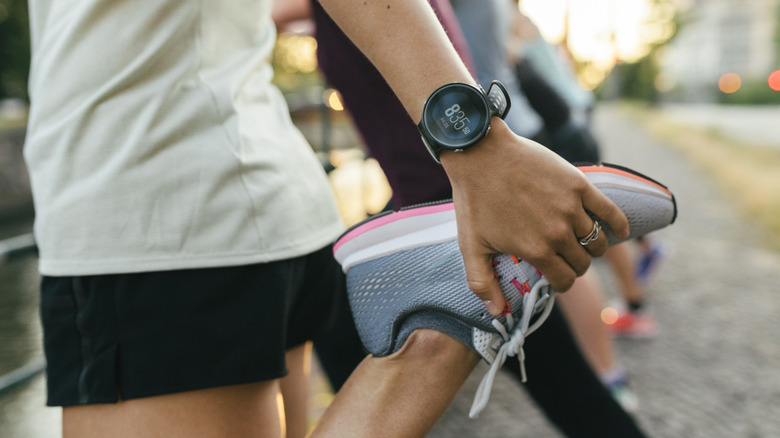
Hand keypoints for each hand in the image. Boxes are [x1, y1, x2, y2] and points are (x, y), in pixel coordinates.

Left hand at [441, 120, 628, 315]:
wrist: (481, 154)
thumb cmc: (474, 200)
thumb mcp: (471, 246)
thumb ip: (482, 283)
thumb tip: (497, 313)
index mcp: (536, 250)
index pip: (565, 280)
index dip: (560, 282)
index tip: (554, 276)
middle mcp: (558, 232)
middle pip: (583, 263)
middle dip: (575, 265)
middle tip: (564, 258)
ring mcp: (572, 208)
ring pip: (598, 241)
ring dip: (592, 247)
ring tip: (581, 243)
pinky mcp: (579, 185)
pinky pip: (610, 212)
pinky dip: (618, 225)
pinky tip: (619, 231)